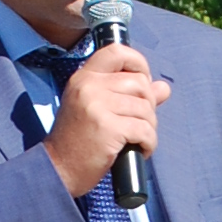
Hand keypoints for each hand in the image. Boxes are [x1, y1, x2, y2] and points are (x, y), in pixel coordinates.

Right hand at [44, 42, 172, 197]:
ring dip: (149, 127)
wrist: (58, 170)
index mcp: (84, 78)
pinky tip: (140, 150)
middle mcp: (89, 86)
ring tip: (137, 140)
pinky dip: (149, 143)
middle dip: (148, 105)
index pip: (117, 52)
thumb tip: (163, 87)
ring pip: (145, 108)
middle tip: (139, 124)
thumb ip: (129, 95)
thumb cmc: (78, 141)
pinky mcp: (108, 128)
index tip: (144, 81)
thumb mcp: (98, 109)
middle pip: (139, 83)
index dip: (138, 63)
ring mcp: (97, 106)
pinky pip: (144, 130)